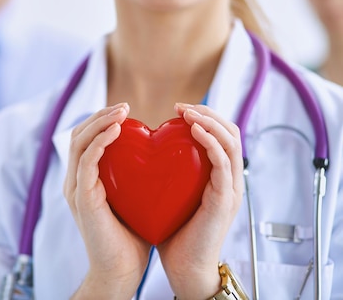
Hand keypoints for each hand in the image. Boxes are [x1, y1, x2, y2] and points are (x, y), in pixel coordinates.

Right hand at [65, 103, 150, 298]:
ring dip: (100, 122)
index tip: (125, 111)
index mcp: (85, 180)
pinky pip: (86, 161)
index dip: (101, 120)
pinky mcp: (81, 197)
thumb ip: (137, 177)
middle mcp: (75, 181)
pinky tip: (117, 131)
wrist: (121, 271)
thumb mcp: (135, 197)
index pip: (86, 139)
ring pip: (79, 142)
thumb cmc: (132, 237)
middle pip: (78, 134)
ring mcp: (75, 188)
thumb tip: (160, 156)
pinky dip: (100, 142)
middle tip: (124, 106)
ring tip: (121, 112)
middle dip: (100, 115)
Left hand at [156, 103, 243, 298]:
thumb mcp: (169, 193)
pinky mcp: (225, 200)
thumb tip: (143, 150)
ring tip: (188, 112)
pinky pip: (224, 164)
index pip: (220, 134)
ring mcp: (230, 189)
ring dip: (210, 121)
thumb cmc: (173, 233)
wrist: (184, 268)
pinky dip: (211, 142)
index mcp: (216, 176)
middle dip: (207, 112)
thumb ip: (166, 172)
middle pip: (230, 131)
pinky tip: (194, 131)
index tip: (177, 108)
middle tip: (181, 106)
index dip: (202, 115)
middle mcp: (228, 179)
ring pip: (231, 142)